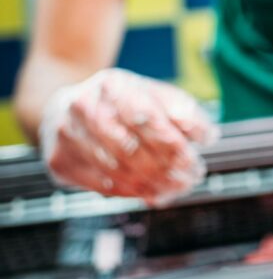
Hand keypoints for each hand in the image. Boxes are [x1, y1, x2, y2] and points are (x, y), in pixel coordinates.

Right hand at [40, 68, 217, 204]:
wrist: (66, 106)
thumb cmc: (123, 102)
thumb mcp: (156, 95)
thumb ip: (185, 112)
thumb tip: (207, 137)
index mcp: (113, 85)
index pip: (147, 119)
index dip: (174, 146)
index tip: (195, 163)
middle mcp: (85, 107)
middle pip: (131, 147)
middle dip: (165, 170)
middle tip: (189, 182)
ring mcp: (67, 134)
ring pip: (116, 169)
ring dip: (151, 185)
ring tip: (175, 191)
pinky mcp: (59, 160)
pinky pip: (99, 184)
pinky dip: (130, 193)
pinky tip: (150, 194)